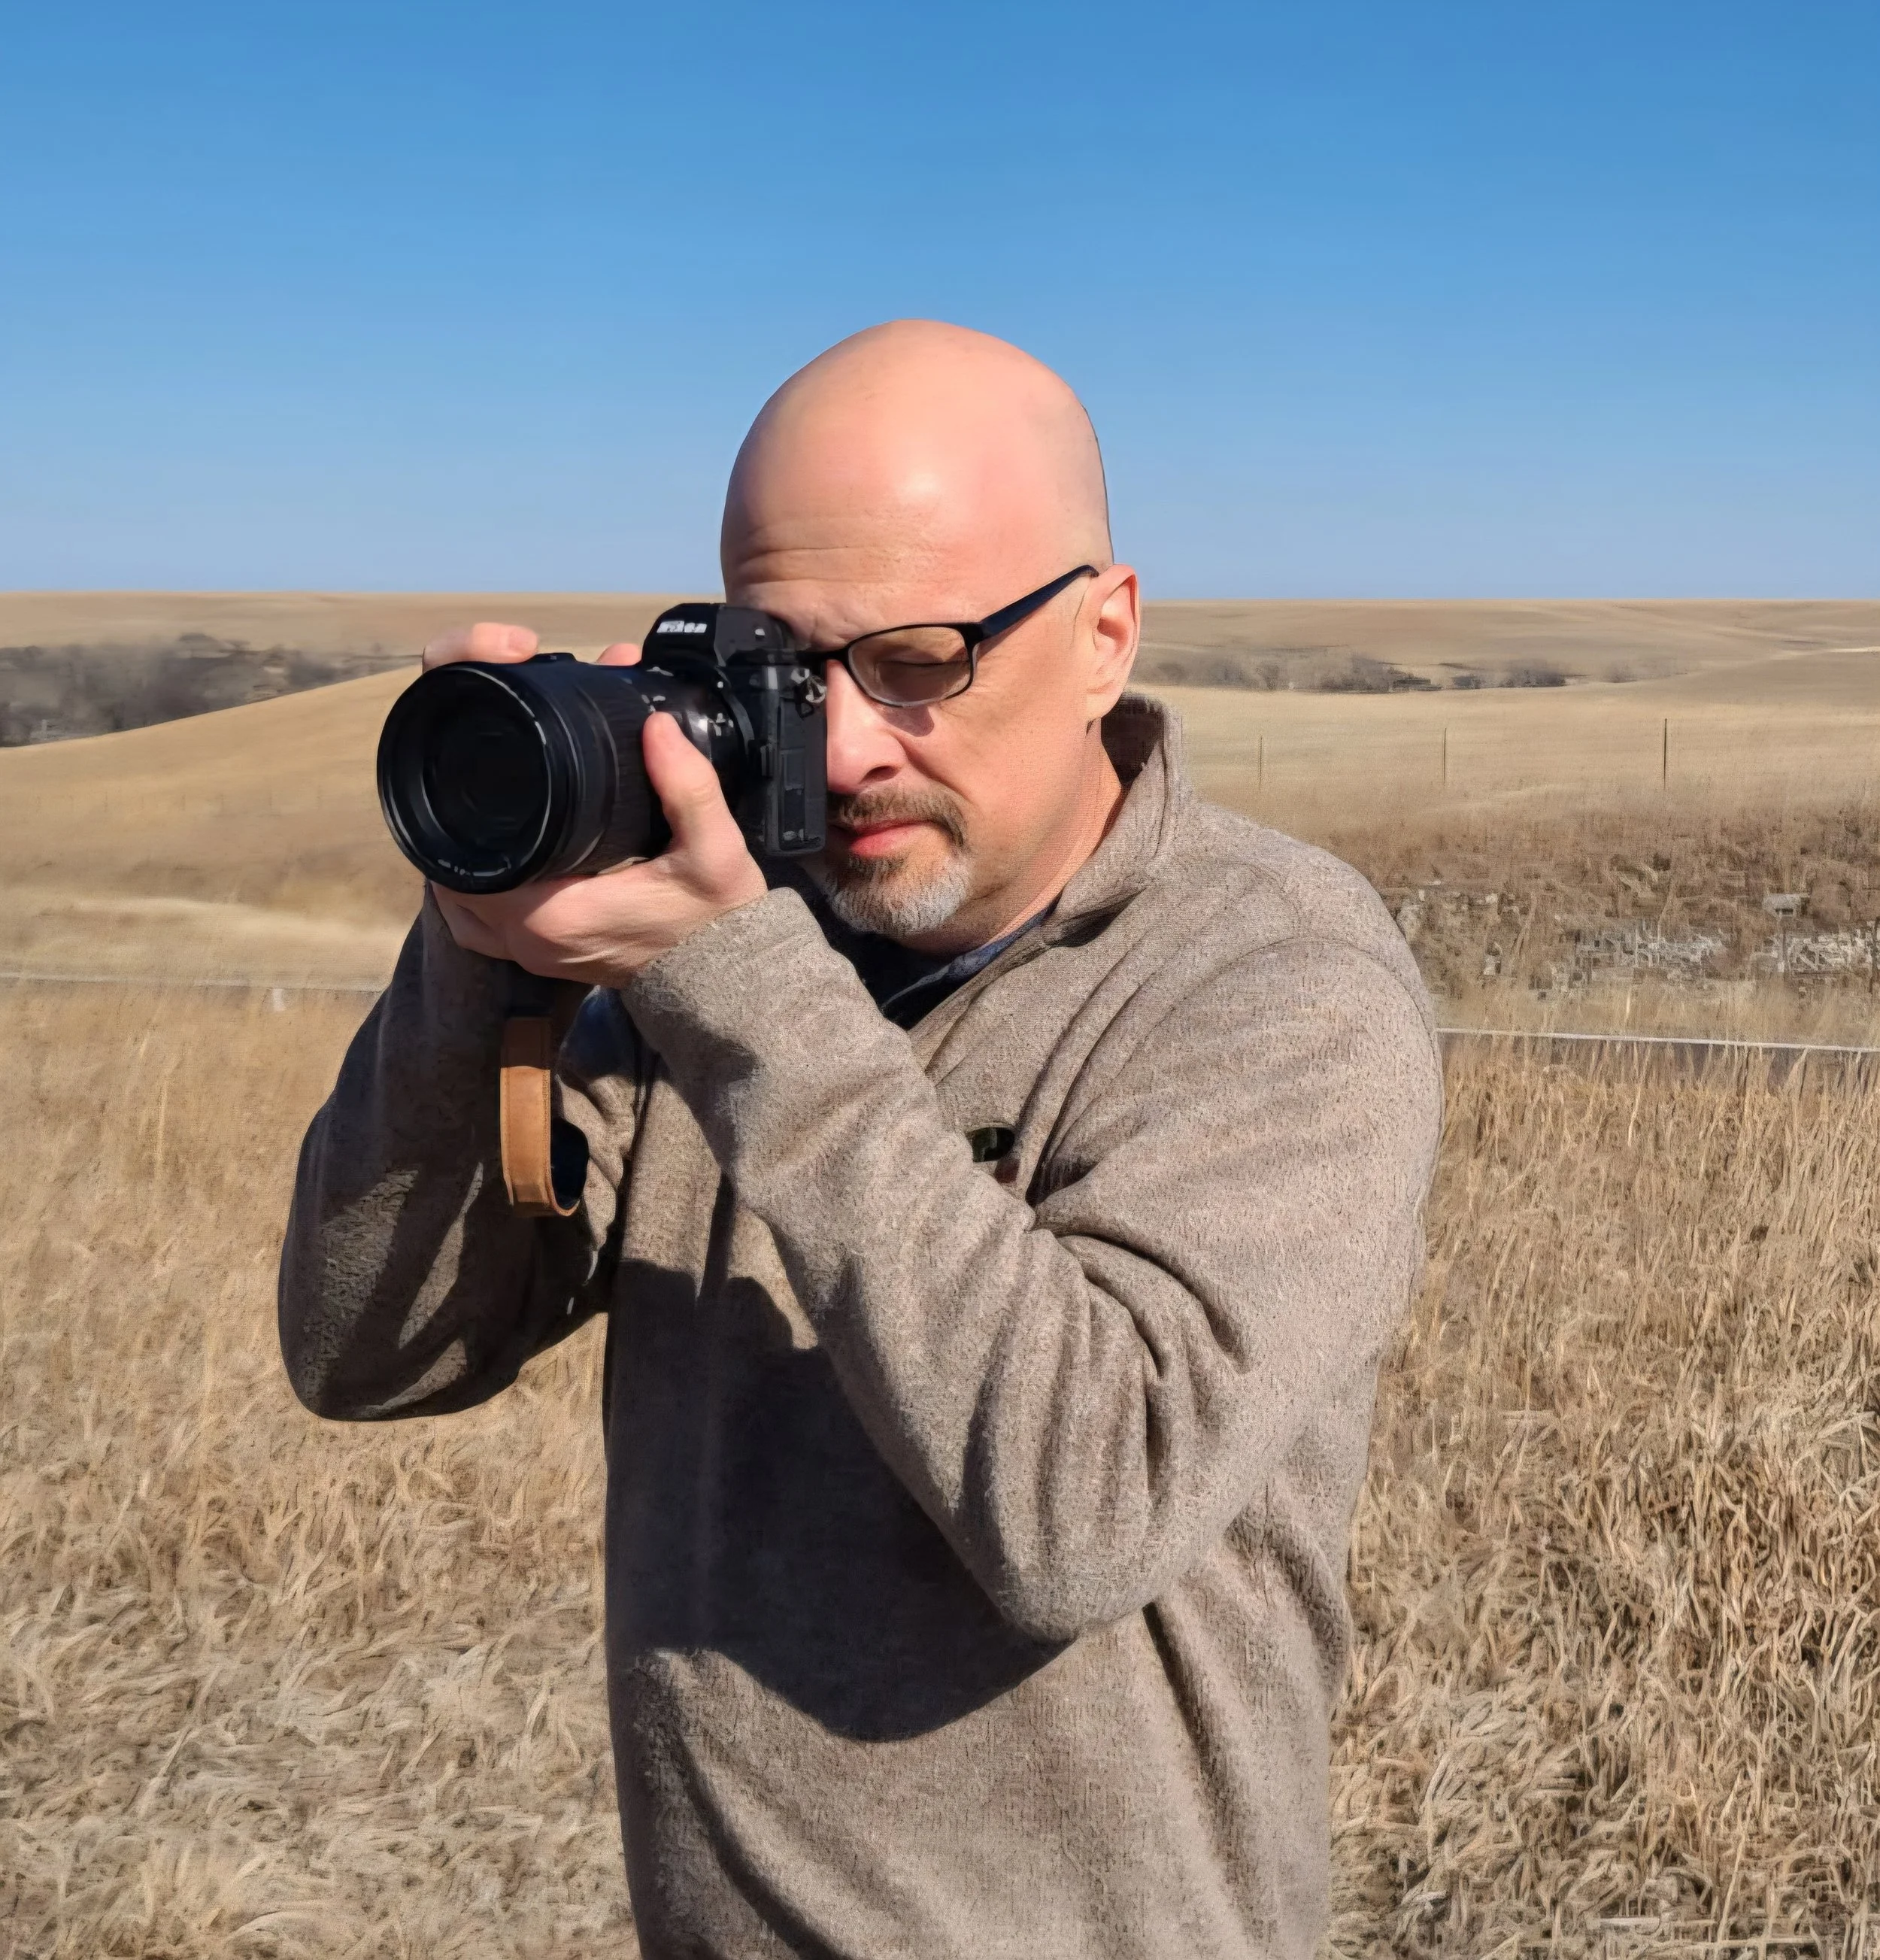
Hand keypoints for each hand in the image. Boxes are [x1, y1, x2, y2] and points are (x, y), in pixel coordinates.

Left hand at [421, 626, 768, 987]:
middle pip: (454, 866)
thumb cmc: (717, 921)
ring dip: (464, 851)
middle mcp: (528, 939)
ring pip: (457, 897)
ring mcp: (530, 953)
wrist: (727, 977)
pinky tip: (498, 854)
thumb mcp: (716, 851)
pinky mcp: (542, 957)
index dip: (466, 791)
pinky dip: (476, 889)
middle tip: (488, 765)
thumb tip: (657, 728)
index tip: (485, 758)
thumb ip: (688, 787)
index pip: (469, 847)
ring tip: (485, 805)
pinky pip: (480, 924)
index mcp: (552, 913)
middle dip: (461, 813)